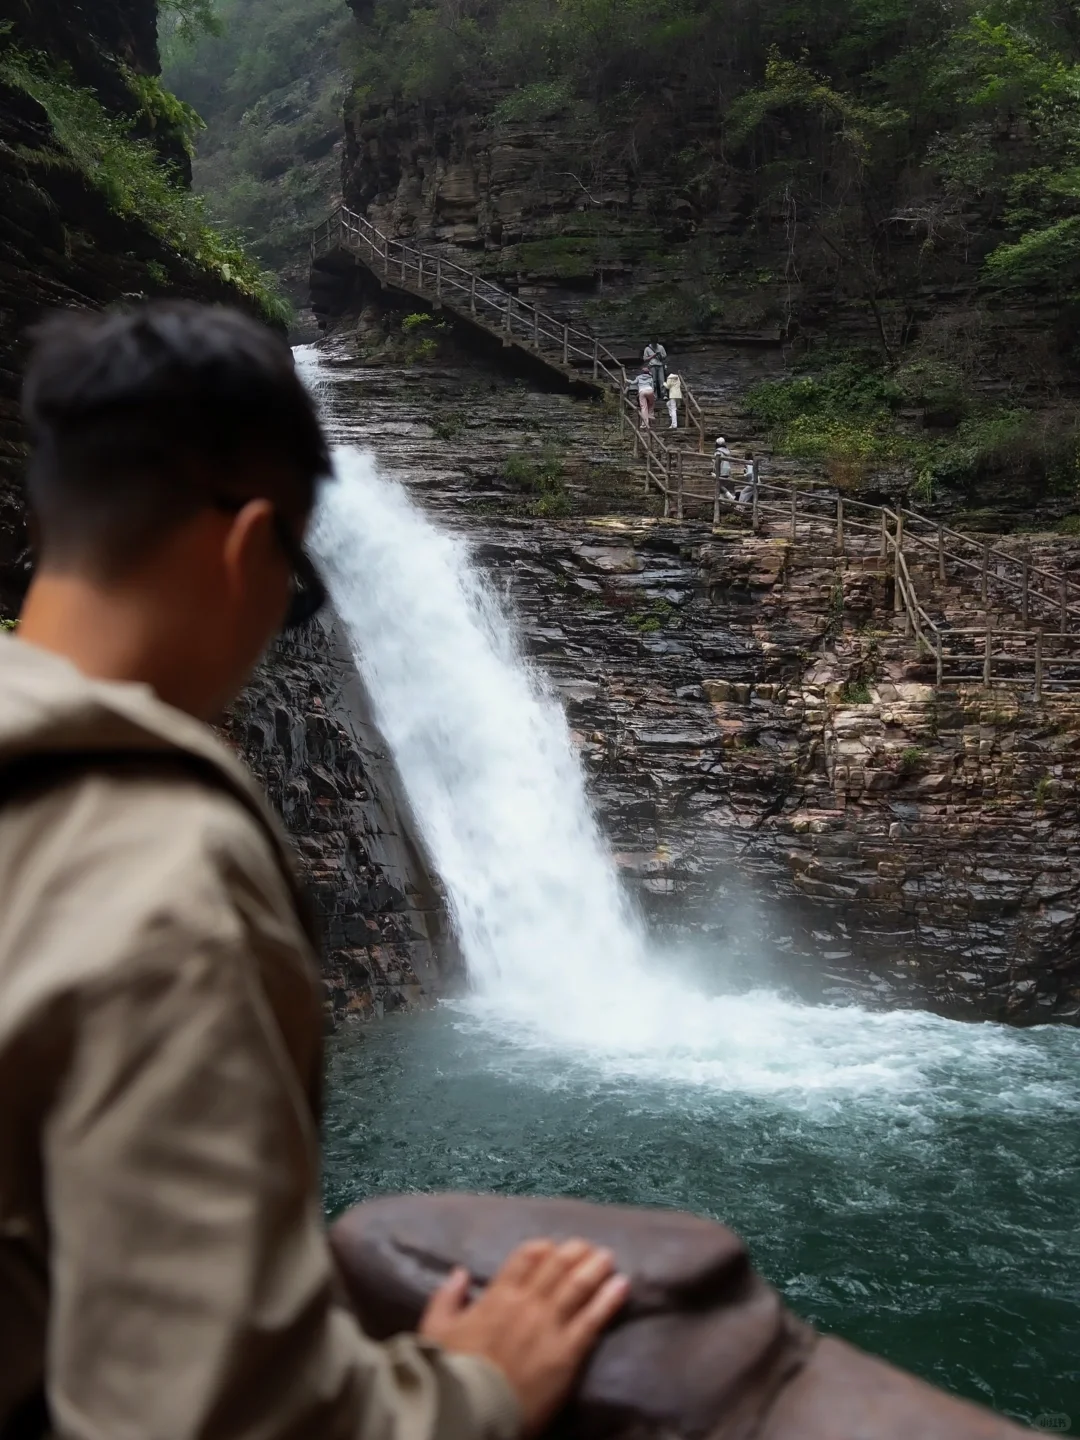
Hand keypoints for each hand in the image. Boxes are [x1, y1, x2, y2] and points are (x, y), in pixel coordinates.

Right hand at [419, 1238, 628, 1435]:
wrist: (470, 1412)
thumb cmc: (452, 1372)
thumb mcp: (435, 1330)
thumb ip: (447, 1298)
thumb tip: (459, 1273)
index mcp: (497, 1295)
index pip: (526, 1257)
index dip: (543, 1249)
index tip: (553, 1249)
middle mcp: (527, 1303)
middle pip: (557, 1265)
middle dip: (575, 1252)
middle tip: (589, 1248)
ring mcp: (549, 1326)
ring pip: (578, 1285)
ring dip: (595, 1267)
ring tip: (609, 1258)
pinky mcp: (567, 1353)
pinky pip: (593, 1318)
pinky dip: (609, 1299)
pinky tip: (623, 1286)